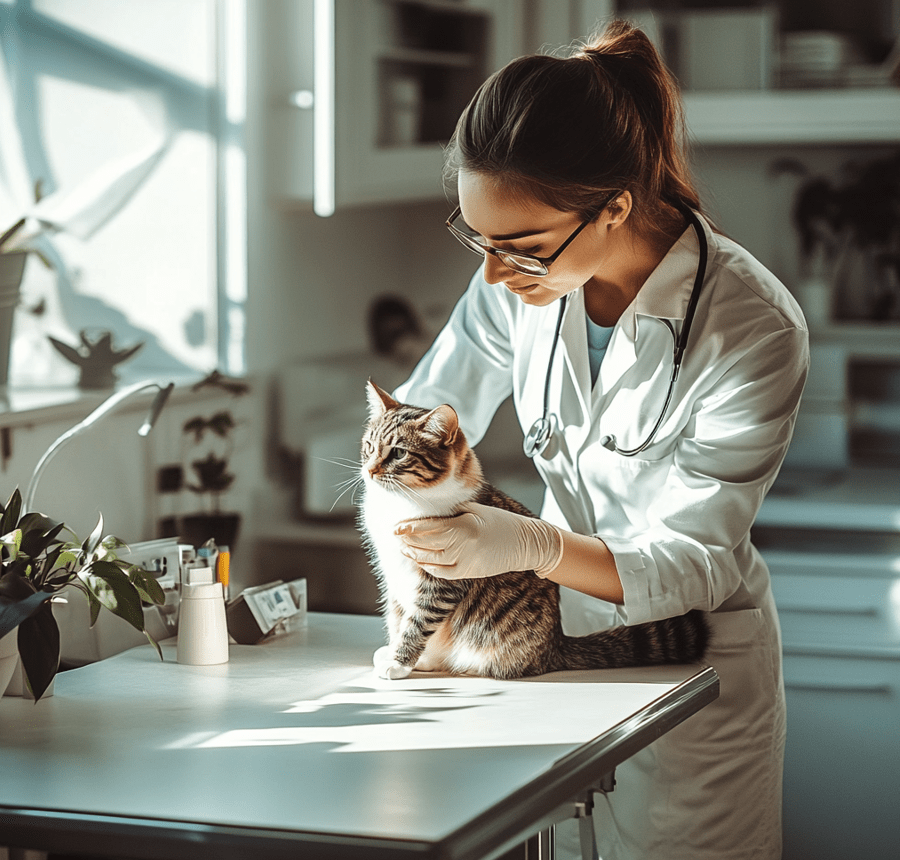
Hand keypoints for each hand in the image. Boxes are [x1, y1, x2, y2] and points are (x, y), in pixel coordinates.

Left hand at [395, 502, 562, 579]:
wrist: (525, 543)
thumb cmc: (501, 522)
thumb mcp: (476, 509)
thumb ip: (452, 512)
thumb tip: (428, 512)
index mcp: (466, 526)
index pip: (431, 528)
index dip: (411, 528)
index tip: (397, 527)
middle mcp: (465, 546)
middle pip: (428, 545)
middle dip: (408, 541)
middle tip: (396, 536)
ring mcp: (467, 562)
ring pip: (432, 561)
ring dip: (415, 554)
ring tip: (403, 547)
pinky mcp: (470, 573)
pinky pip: (443, 573)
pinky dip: (429, 567)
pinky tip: (420, 559)